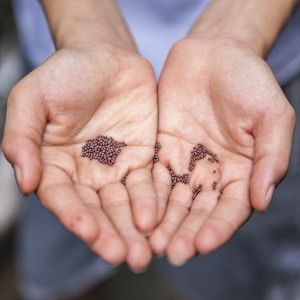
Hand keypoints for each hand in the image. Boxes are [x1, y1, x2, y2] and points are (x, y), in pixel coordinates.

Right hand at [2, 43, 157, 270]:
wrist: (106, 56)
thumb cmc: (66, 72)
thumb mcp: (33, 97)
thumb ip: (22, 138)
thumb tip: (24, 182)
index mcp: (55, 164)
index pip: (63, 198)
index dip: (75, 217)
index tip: (88, 232)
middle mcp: (86, 173)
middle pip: (98, 211)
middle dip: (111, 234)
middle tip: (127, 257)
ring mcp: (116, 168)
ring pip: (125, 205)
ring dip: (134, 229)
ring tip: (145, 252)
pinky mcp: (142, 160)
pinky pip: (148, 185)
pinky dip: (153, 203)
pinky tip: (159, 220)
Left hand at [149, 38, 294, 264]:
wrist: (215, 54)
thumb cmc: (249, 80)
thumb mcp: (271, 114)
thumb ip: (271, 157)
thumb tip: (263, 200)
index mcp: (241, 171)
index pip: (230, 208)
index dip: (218, 228)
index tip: (202, 245)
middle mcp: (211, 173)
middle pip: (197, 211)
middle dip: (184, 232)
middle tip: (170, 253)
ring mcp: (184, 163)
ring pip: (171, 200)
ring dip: (162, 222)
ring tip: (150, 243)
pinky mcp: (160, 149)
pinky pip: (151, 176)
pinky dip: (145, 196)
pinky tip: (136, 212)